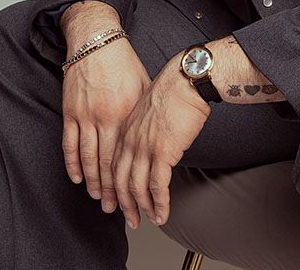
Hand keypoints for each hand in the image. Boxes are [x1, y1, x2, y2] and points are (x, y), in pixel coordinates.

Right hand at [61, 35, 149, 213]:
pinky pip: (69, 144)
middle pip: (107, 163)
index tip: (134, 196)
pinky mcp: (70, 111)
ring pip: (88, 158)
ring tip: (97, 198)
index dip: (130, 179)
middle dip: (111, 190)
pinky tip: (77, 177)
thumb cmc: (123, 62)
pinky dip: (73, 163)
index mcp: (126, 113)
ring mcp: (85, 115)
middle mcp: (105, 117)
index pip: (127, 156)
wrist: (96, 41)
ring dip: (92, 182)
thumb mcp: (143, 86)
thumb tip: (155, 135)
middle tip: (115, 209)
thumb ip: (145, 113)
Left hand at [112, 53, 210, 228]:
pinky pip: (157, 186)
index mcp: (125, 129)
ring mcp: (144, 147)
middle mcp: (130, 140)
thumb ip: (143, 128)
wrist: (186, 80)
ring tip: (149, 219)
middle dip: (125, 204)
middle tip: (130, 219)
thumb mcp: (149, 109)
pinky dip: (159, 203)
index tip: (119, 200)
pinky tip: (162, 213)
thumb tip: (150, 142)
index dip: (116, 187)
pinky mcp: (162, 152)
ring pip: (136, 186)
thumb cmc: (174, 90)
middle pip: (120, 180)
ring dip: (142, 208)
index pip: (114, 165)